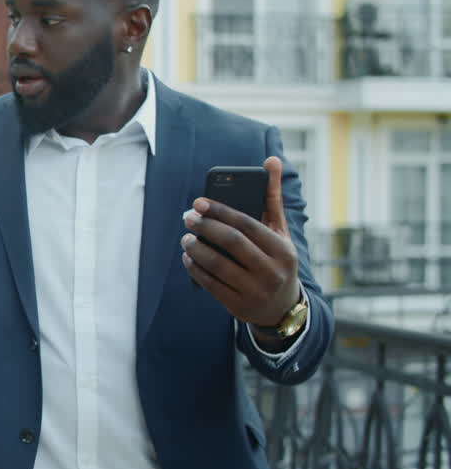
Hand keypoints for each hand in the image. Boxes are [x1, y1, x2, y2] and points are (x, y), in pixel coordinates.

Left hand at [181, 156, 300, 331]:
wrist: (283, 308)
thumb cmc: (277, 259)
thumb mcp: (280, 232)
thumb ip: (272, 198)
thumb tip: (271, 160)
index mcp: (282, 249)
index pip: (247, 224)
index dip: (220, 211)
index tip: (198, 202)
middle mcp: (271, 271)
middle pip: (231, 242)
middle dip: (205, 227)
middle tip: (186, 217)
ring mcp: (255, 291)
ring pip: (217, 265)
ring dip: (195, 248)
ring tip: (185, 238)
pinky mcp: (239, 306)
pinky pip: (210, 284)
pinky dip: (195, 269)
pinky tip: (188, 257)